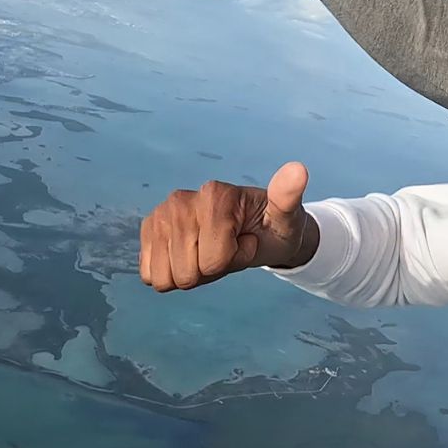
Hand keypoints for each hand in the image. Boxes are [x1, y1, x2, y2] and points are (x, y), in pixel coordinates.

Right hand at [139, 162, 317, 291]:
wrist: (256, 229)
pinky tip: (190, 255)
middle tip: (229, 247)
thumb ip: (288, 195)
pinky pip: (150, 274)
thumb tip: (298, 171)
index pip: (213, 261)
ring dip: (192, 274)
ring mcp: (160, 214)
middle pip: (188, 272)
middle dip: (211, 270)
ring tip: (211, 251)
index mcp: (214, 194)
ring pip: (167, 277)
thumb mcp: (287, 215)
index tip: (246, 240)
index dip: (234, 259)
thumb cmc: (272, 225)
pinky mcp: (149, 229)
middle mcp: (180, 200)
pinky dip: (171, 275)